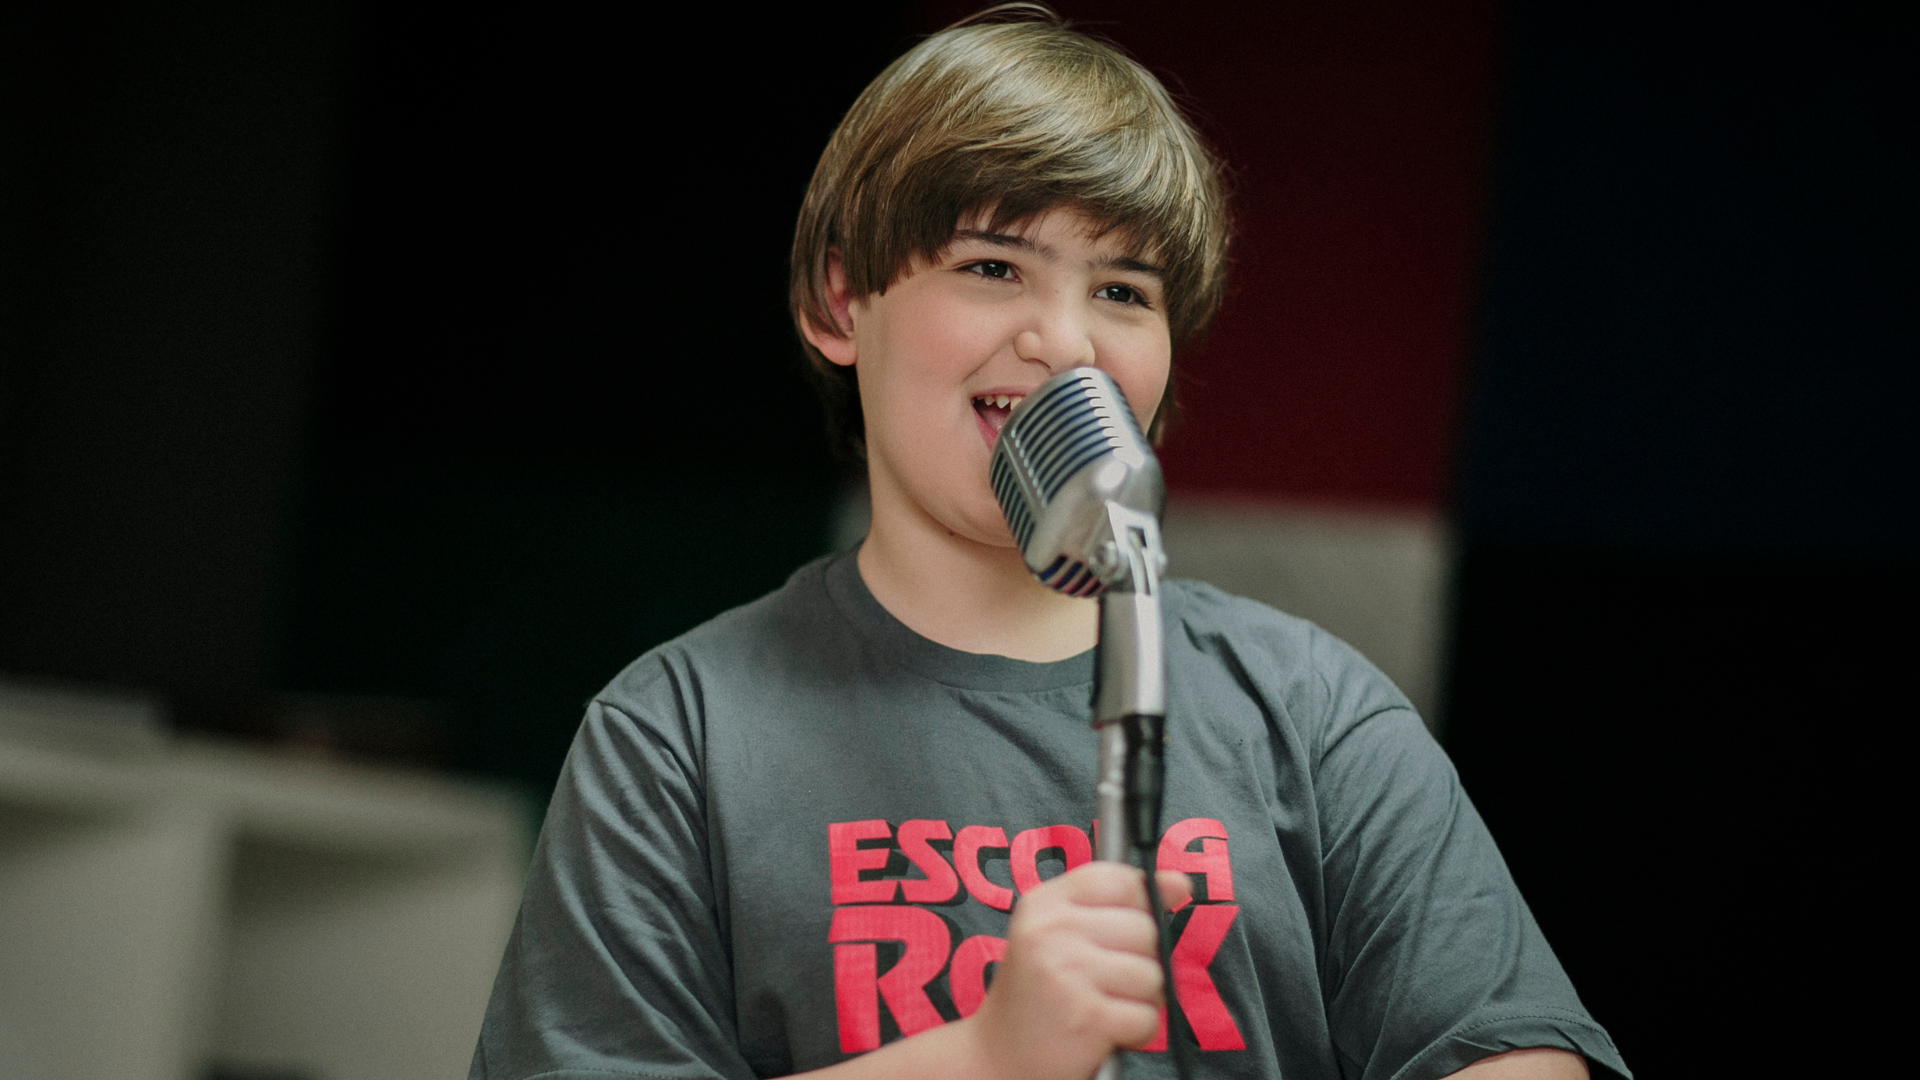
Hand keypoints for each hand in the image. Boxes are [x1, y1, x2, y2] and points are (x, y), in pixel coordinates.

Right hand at [966, 862, 1191, 1079]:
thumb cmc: (1037, 995)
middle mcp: (1051, 931)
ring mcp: (1068, 973)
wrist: (995, 1059)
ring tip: (1104, 1007)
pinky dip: (1135, 1033)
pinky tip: (1104, 1032)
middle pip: (1145, 928)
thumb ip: (1116, 902)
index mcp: (1043, 904)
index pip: (1119, 879)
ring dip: (1140, 1001)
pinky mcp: (1087, 1017)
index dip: (1141, 904)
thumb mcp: (1059, 934)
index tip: (1130, 930)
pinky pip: (1147, 1017)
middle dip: (1140, 961)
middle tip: (1105, 983)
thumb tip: (1179, 883)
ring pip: (1153, 975)